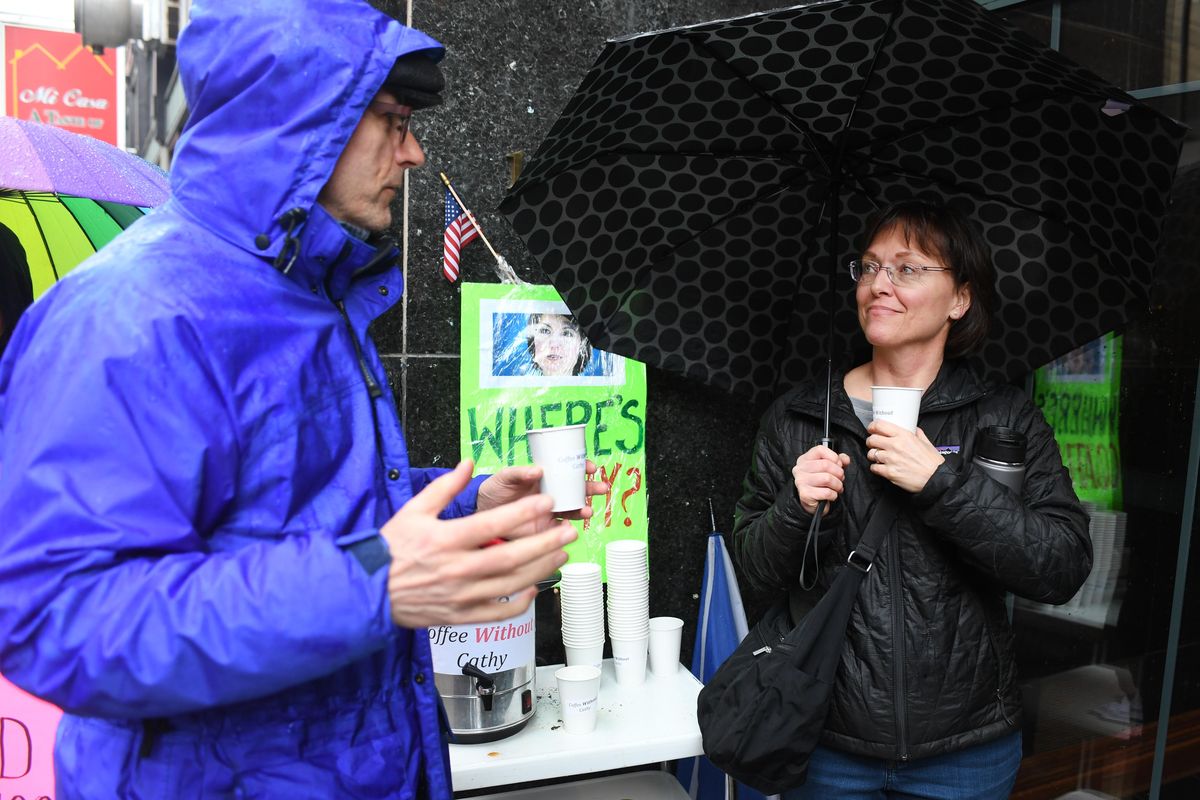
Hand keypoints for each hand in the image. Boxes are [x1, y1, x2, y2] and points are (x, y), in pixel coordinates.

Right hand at [381, 460, 576, 627]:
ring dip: (540, 569)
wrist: (368, 591)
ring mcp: (461, 595)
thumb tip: (468, 463)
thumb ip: (444, 487)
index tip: (546, 504)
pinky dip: (520, 603)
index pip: (492, 524)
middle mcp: (457, 569)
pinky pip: (497, 612)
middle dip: (544, 543)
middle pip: (510, 557)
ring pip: (510, 585)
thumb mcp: (413, 510)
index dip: (522, 514)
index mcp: (446, 539)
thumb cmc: (390, 549)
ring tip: (561, 555)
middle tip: (568, 531)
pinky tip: (534, 588)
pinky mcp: (460, 616)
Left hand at [476, 460, 609, 522]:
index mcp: (546, 477)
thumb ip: (519, 472)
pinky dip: (568, 529)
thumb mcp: (505, 476)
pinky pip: (562, 529)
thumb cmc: (495, 489)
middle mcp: (552, 493)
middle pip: (578, 490)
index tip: (590, 468)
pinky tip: (569, 527)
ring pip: (574, 510)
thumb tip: (537, 469)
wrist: (482, 513)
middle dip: (592, 488)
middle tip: (601, 488)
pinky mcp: (545, 529)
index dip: (582, 467)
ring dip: (584, 509)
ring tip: (588, 511)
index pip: (569, 470)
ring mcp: (550, 511)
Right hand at [792, 444, 851, 513]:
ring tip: (837, 487)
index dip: (833, 456)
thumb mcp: (829, 468)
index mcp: (804, 459)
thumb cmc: (821, 483)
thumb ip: (838, 461)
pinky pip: (827, 492)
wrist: (813, 502)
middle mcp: (800, 469)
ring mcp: (800, 481)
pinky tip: (831, 495)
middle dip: (839, 473)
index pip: (820, 450)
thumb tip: (845, 459)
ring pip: (827, 479)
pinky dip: (834, 495)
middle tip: (840, 479)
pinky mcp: (805, 494)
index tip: (838, 464)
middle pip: (826, 465)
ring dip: (838, 485)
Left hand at [865, 420, 943, 492]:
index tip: (872, 429)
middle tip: (874, 444)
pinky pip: (874, 467)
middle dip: (871, 442)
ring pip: (871, 454)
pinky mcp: (889, 472)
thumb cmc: (932, 463)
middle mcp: (895, 445)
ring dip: (873, 455)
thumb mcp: (926, 442)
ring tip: (879, 457)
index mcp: (904, 436)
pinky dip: (876, 468)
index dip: (872, 427)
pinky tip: (881, 467)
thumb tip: (913, 428)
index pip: (880, 425)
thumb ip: (917, 434)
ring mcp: (891, 459)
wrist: (936, 479)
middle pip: (872, 439)